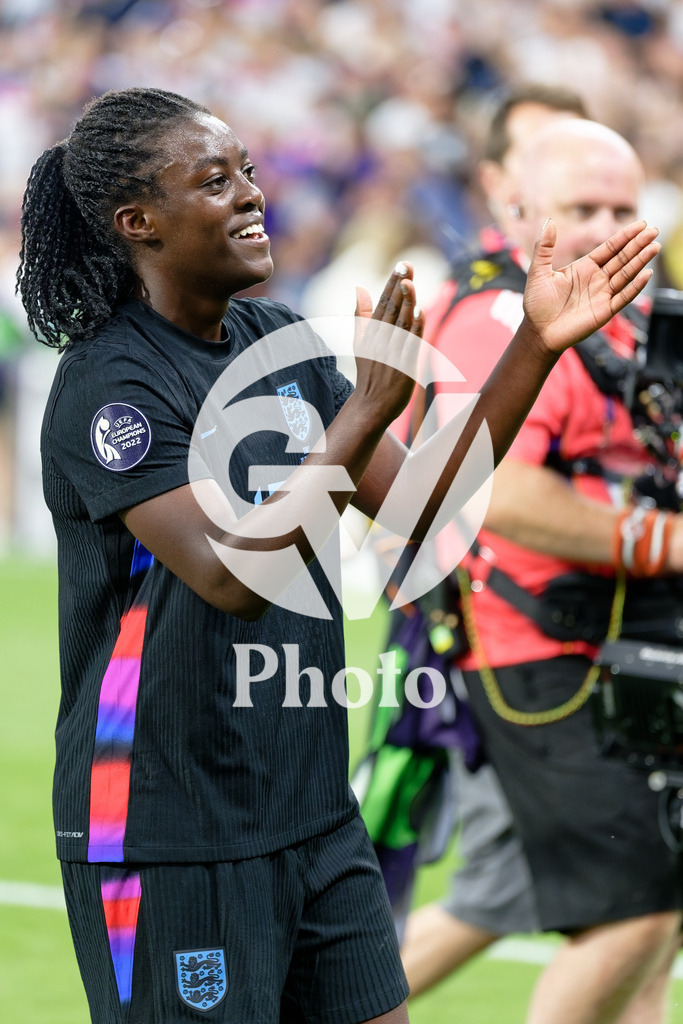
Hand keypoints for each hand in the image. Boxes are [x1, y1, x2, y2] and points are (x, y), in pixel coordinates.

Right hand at [352, 261, 424, 427]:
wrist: (371, 406)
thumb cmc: (369, 373)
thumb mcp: (361, 342)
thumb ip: (362, 315)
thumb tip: (359, 288)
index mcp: (370, 333)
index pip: (382, 303)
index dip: (391, 284)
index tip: (400, 265)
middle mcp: (380, 340)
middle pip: (392, 309)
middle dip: (399, 286)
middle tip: (406, 265)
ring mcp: (392, 353)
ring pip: (401, 323)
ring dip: (407, 302)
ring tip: (410, 283)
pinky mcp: (404, 365)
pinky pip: (411, 343)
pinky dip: (415, 328)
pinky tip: (419, 311)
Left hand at [522, 219, 660, 354]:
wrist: (537, 332)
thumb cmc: (536, 303)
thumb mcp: (538, 271)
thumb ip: (544, 248)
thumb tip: (549, 221)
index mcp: (584, 267)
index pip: (610, 248)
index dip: (625, 236)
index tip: (641, 224)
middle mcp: (597, 279)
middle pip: (622, 258)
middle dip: (638, 245)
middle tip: (654, 231)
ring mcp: (602, 295)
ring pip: (626, 274)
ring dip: (640, 261)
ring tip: (654, 246)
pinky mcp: (604, 311)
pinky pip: (623, 297)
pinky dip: (635, 287)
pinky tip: (646, 274)